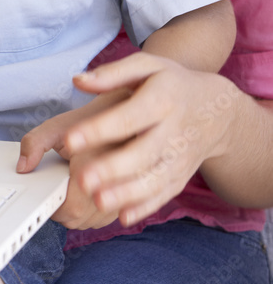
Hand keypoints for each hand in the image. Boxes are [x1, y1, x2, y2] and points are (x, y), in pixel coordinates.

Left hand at [17, 89, 131, 228]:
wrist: (123, 112)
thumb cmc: (90, 120)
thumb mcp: (56, 126)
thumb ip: (35, 143)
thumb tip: (23, 166)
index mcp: (95, 167)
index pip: (72, 209)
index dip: (54, 205)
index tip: (47, 194)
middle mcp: (115, 184)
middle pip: (81, 219)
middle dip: (63, 209)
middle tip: (55, 188)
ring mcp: (126, 194)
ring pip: (94, 222)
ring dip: (79, 213)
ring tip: (71, 190)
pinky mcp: (132, 198)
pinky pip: (107, 218)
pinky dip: (94, 212)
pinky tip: (87, 195)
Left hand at [18, 53, 235, 227]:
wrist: (215, 109)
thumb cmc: (172, 83)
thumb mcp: (147, 66)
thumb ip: (112, 73)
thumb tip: (78, 81)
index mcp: (162, 99)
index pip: (128, 117)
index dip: (99, 129)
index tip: (69, 140)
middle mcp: (173, 131)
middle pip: (142, 153)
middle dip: (112, 169)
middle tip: (81, 180)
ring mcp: (179, 158)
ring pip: (154, 180)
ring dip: (126, 193)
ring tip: (98, 201)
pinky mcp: (181, 176)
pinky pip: (163, 194)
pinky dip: (145, 207)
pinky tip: (123, 217)